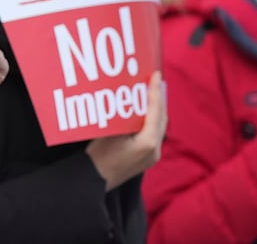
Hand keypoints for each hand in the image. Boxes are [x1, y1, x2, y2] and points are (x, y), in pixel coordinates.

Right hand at [85, 71, 166, 191]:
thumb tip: (128, 96)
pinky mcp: (147, 159)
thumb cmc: (97, 156)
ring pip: (159, 126)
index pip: (155, 111)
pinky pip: (154, 134)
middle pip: (161, 118)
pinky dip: (151, 120)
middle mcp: (154, 150)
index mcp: (147, 142)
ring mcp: (152, 156)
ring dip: (156, 109)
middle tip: (154, 80)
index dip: (155, 91)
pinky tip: (144, 112)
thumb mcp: (109, 131)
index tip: (155, 75)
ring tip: (150, 92)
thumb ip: (123, 116)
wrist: (94, 181)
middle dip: (158, 98)